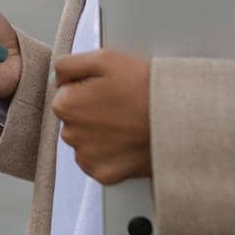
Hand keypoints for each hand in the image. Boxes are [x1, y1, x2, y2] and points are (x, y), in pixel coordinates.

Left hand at [53, 48, 152, 184]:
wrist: (177, 119)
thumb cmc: (143, 86)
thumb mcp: (104, 58)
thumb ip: (69, 64)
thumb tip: (57, 77)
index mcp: (65, 105)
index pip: (66, 92)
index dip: (88, 87)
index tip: (109, 88)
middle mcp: (69, 134)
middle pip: (75, 118)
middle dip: (91, 111)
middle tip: (121, 104)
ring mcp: (87, 157)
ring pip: (86, 140)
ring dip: (100, 133)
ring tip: (127, 123)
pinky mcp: (104, 175)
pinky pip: (99, 162)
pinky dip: (110, 154)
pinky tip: (127, 141)